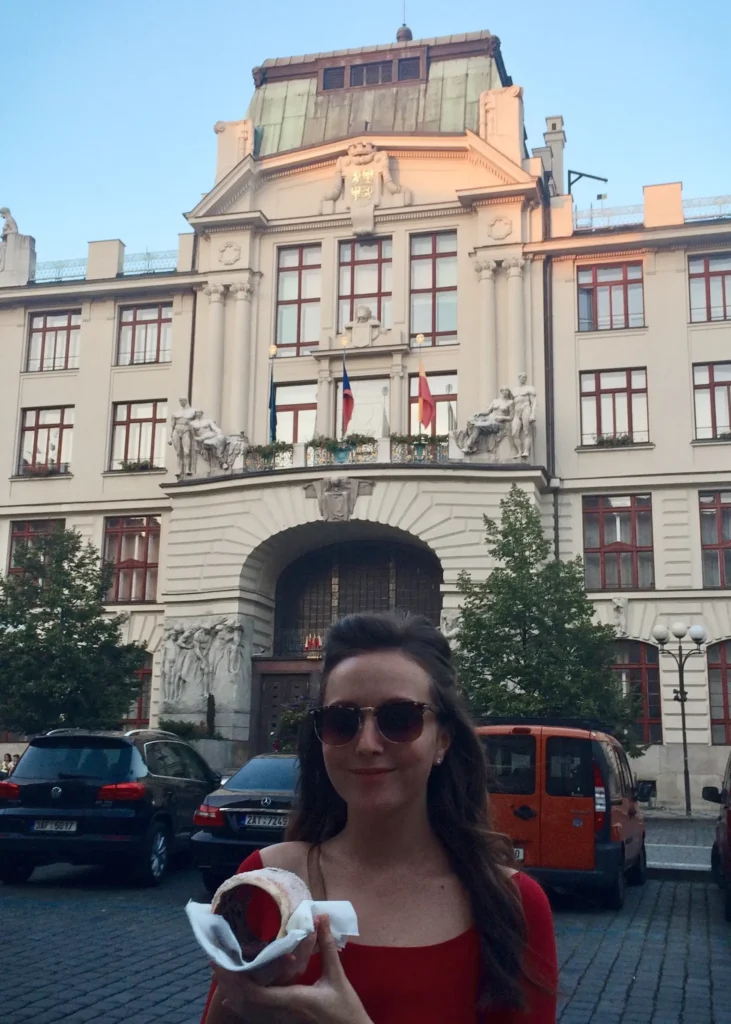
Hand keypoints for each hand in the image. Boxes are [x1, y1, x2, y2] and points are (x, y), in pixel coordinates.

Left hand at [214, 916, 371, 1023]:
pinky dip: (241, 1004)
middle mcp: (281, 1013)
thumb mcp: (336, 976)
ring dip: (232, 992)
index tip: (221, 961)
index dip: (235, 978)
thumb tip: (321, 917)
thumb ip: (325, 946)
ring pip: (247, 1011)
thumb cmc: (345, 1008)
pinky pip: (255, 1016)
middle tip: (214, 962)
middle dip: (227, 982)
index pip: (254, 992)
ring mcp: (280, 1022)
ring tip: (220, 974)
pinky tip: (233, 997)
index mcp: (291, 999)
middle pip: (244, 1001)